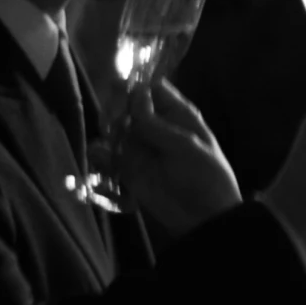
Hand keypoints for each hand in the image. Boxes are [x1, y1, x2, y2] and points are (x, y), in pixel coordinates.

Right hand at [115, 80, 243, 235]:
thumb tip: (135, 93)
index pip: (151, 88)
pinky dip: (100, 153)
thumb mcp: (186, 146)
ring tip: (110, 140)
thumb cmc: (205, 176)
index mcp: (177, 114)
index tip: (123, 95)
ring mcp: (140, 145)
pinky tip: (101, 155)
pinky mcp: (127, 167)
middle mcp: (156, 125)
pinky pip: (107, 154)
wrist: (203, 217)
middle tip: (114, 122)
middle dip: (116, 108)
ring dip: (107, 129)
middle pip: (127, 104)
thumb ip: (157, 124)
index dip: (135, 87)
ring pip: (114, 126)